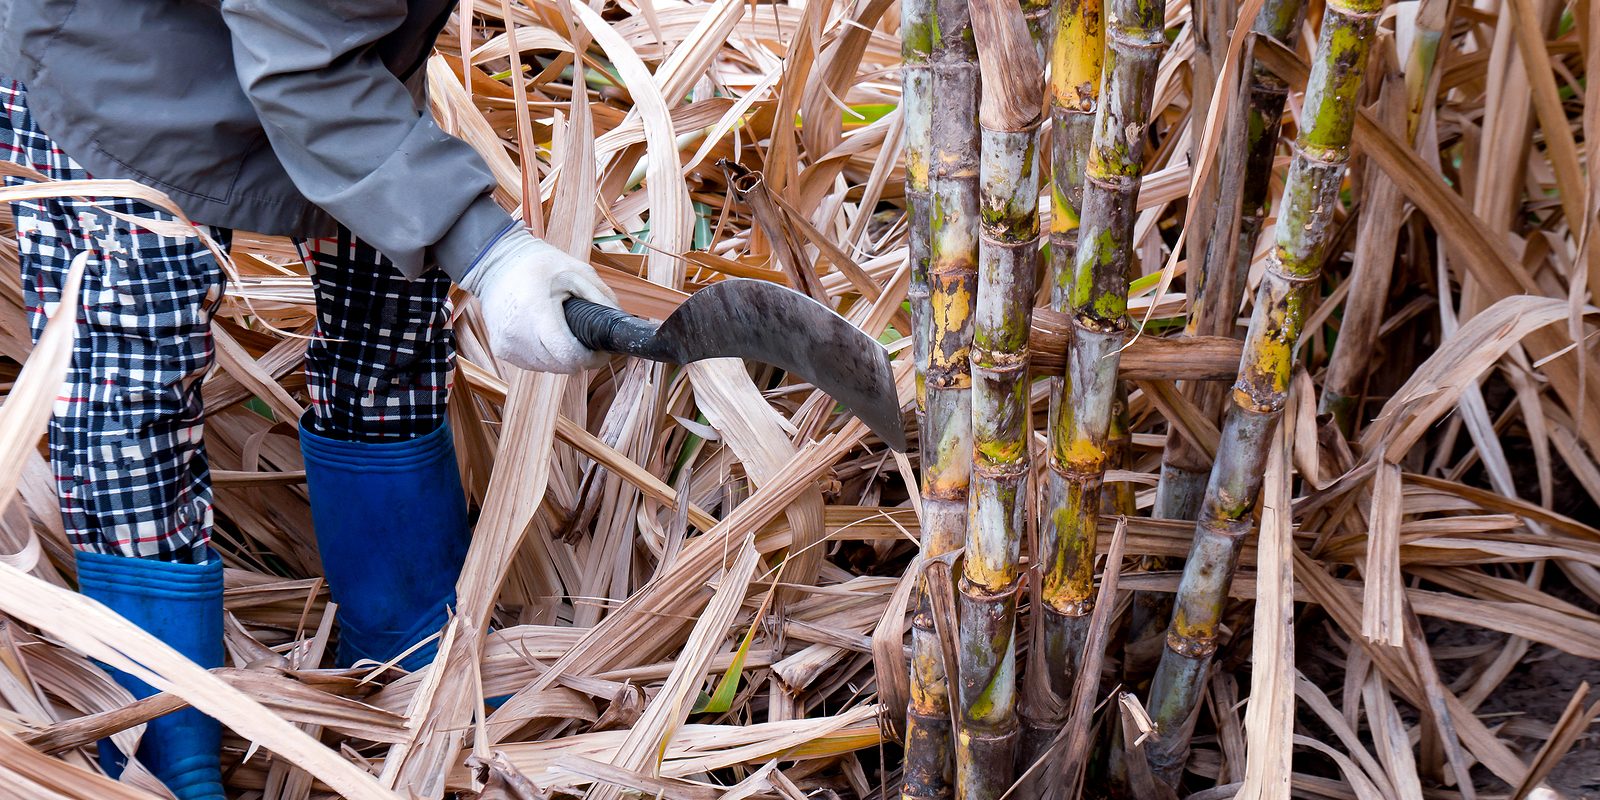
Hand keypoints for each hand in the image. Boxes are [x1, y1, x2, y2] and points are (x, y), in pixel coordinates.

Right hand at [459, 227, 618, 372]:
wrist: (496, 262)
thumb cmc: (539, 264)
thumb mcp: (576, 271)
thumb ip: (601, 297)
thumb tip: (619, 322)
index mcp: (537, 312)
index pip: (568, 355)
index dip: (591, 359)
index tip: (601, 352)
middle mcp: (518, 334)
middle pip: (560, 366)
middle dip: (580, 359)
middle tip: (589, 344)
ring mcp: (507, 345)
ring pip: (547, 368)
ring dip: (562, 359)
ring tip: (567, 336)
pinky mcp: (501, 350)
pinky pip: (533, 364)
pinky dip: (545, 356)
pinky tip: (548, 337)